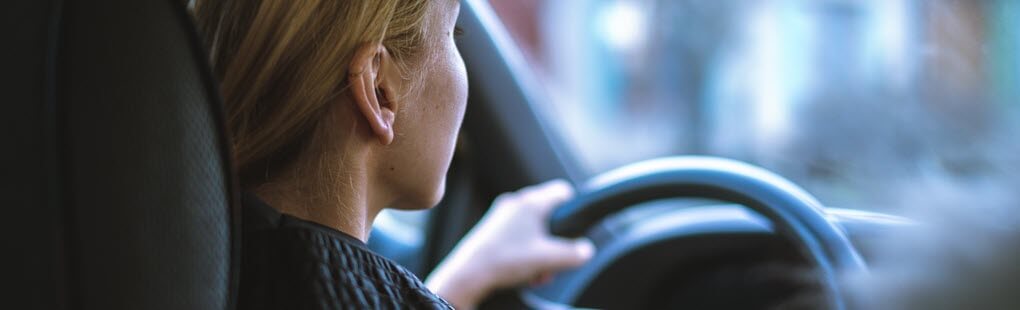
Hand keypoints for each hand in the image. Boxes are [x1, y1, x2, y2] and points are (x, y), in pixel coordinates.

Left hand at [426, 179, 595, 308]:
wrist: (468, 274)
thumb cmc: (505, 261)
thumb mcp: (548, 259)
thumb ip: (574, 253)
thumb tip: (586, 250)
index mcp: (531, 202)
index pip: (563, 191)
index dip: (573, 209)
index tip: (573, 229)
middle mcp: (516, 203)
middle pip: (548, 214)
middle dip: (555, 240)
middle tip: (553, 260)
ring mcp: (501, 215)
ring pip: (533, 228)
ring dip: (540, 250)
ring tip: (537, 272)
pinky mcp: (491, 229)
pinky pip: (517, 235)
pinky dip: (525, 251)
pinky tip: (523, 272)